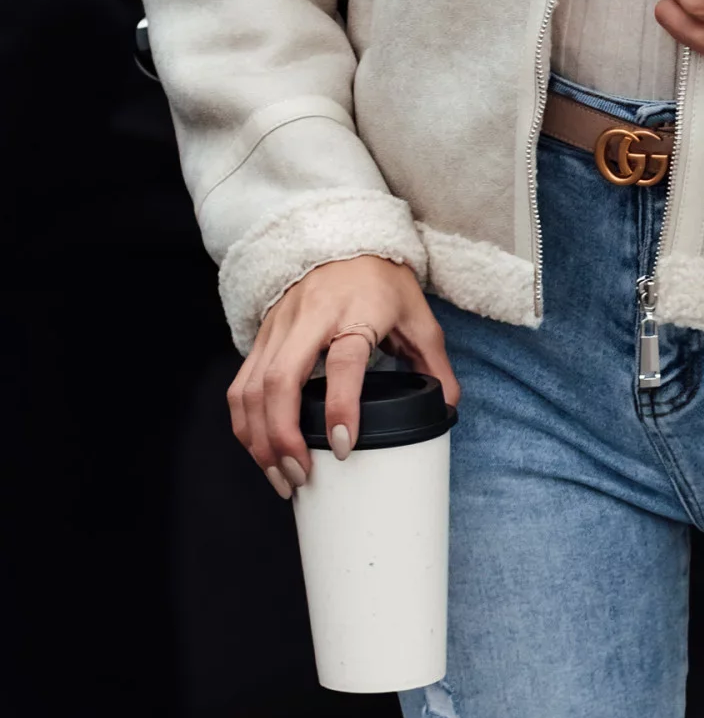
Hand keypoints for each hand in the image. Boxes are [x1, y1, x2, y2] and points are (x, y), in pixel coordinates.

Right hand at [228, 253, 458, 499]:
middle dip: (284, 437)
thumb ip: (435, 364)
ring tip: (282, 476)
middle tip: (302, 476)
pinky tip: (261, 451)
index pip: (343, 362)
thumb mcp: (418, 317)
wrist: (346, 240)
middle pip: (281, 380)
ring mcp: (279, 327)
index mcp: (356, 311)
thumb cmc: (383, 280)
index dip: (342, 407)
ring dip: (260, 440)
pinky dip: (245, 425)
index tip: (344, 446)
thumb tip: (448, 408)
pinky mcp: (261, 336)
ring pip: (252, 389)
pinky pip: (240, 386)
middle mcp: (310, 318)